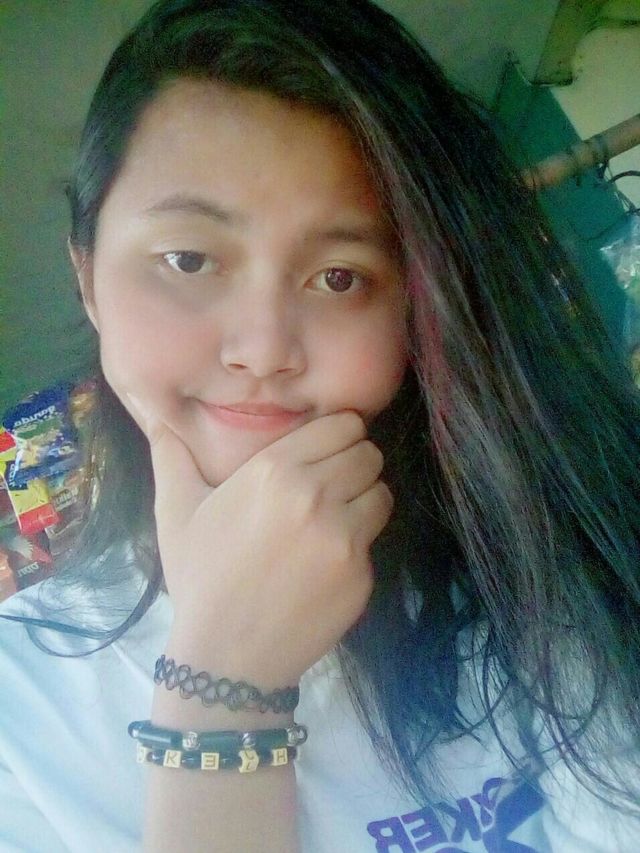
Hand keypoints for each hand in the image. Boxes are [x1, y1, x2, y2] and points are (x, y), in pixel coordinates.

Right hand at [129, 398, 393, 684]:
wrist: (226, 657)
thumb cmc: (201, 578)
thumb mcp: (176, 513)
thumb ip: (172, 458)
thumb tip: (160, 421)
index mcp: (274, 470)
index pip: (342, 425)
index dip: (339, 433)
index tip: (328, 448)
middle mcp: (315, 495)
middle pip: (369, 453)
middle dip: (355, 462)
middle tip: (335, 482)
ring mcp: (344, 535)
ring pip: (381, 491)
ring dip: (365, 498)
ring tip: (339, 516)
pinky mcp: (362, 572)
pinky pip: (377, 537)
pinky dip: (361, 541)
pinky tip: (331, 559)